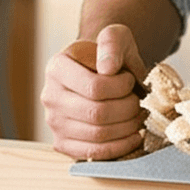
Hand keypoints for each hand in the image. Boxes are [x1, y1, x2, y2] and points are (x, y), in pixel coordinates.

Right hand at [41, 24, 147, 159]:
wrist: (102, 71)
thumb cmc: (110, 55)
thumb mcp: (115, 37)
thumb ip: (112, 43)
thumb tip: (107, 68)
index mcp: (57, 68)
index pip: (94, 87)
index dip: (121, 87)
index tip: (130, 80)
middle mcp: (49, 96)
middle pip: (96, 113)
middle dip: (128, 109)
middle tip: (140, 102)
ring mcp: (54, 122)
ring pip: (97, 135)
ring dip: (128, 128)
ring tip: (139, 115)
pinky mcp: (63, 143)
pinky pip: (93, 153)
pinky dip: (119, 147)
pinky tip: (134, 135)